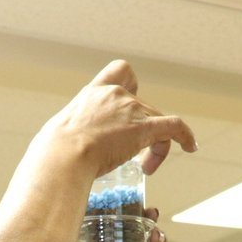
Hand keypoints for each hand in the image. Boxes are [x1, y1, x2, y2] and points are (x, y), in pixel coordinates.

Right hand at [41, 60, 196, 180]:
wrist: (62, 157)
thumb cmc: (52, 157)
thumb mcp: (56, 141)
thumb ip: (64, 144)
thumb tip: (51, 167)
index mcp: (91, 95)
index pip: (119, 72)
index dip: (131, 87)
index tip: (129, 110)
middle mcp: (113, 96)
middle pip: (142, 105)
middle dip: (141, 130)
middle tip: (134, 157)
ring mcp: (130, 110)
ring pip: (156, 121)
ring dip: (156, 145)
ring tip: (147, 168)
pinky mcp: (144, 128)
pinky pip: (174, 127)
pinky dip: (185, 136)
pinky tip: (191, 147)